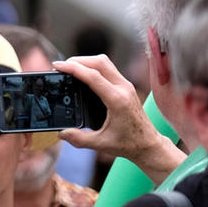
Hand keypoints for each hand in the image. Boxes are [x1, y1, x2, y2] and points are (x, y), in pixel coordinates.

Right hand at [56, 54, 180, 174]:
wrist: (149, 145)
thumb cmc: (130, 144)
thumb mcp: (102, 144)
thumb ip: (79, 139)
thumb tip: (62, 133)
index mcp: (117, 100)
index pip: (93, 76)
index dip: (73, 68)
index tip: (58, 66)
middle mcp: (124, 89)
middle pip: (99, 62)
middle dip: (78, 61)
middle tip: (62, 67)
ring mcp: (126, 86)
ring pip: (104, 62)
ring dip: (87, 62)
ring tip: (71, 69)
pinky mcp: (126, 87)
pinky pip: (108, 69)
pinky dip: (94, 67)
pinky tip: (84, 75)